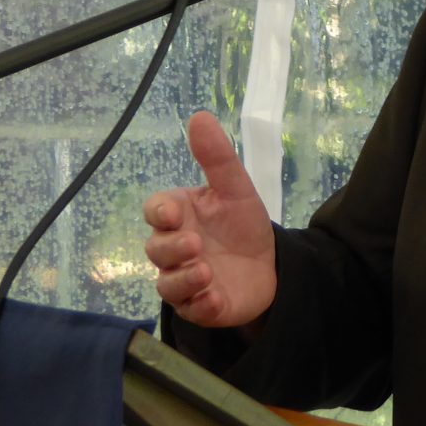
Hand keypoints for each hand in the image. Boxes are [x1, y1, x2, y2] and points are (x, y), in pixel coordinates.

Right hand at [142, 112, 276, 327]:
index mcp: (178, 216)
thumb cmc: (243, 225)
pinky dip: (201, 304)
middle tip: (195, 243)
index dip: (158, 211)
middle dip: (172, 248)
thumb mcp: (236, 189)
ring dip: (183, 279)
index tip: (172, 212)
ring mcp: (184, 281)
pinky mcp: (201, 307)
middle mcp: (174, 249)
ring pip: (167, 284)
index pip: (154, 211)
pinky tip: (215, 297)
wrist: (272, 265)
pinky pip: (191, 309)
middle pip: (156, 249)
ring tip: (206, 272)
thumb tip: (200, 116)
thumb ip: (217, 158)